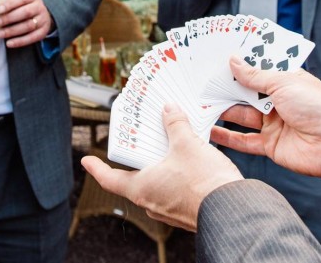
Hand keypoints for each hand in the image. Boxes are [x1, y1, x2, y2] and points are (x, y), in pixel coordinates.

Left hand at [0, 0, 52, 48]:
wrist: (42, 15)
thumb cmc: (24, 6)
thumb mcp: (19, 0)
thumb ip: (9, 2)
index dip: (9, 4)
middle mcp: (40, 7)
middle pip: (25, 13)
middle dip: (9, 18)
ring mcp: (43, 20)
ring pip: (28, 26)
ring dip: (12, 31)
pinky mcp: (43, 32)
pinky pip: (31, 38)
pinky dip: (19, 41)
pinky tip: (8, 43)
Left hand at [81, 103, 242, 231]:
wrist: (233, 209)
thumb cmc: (204, 183)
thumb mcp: (187, 144)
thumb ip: (176, 124)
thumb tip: (169, 110)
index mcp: (142, 187)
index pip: (110, 179)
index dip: (96, 168)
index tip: (86, 160)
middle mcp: (151, 202)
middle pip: (135, 178)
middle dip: (139, 160)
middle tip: (140, 142)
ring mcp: (169, 210)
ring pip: (157, 185)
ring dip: (160, 167)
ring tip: (170, 147)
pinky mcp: (186, 211)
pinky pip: (174, 191)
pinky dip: (177, 176)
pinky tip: (190, 162)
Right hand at [211, 58, 320, 185]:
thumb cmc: (317, 108)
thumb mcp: (284, 83)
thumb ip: (256, 76)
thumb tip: (234, 62)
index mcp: (286, 81)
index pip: (259, 69)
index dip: (240, 64)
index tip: (217, 58)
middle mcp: (278, 101)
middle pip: (246, 93)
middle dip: (226, 88)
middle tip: (201, 82)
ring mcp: (273, 123)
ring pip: (241, 115)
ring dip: (222, 110)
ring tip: (199, 104)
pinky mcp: (269, 144)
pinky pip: (244, 140)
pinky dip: (227, 137)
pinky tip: (209, 131)